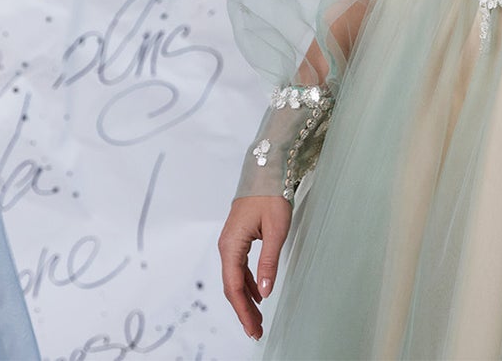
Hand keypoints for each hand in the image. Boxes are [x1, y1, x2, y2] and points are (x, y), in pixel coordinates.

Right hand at [218, 194, 292, 339]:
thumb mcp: (275, 230)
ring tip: (257, 319)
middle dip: (243, 310)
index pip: (233, 286)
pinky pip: (239, 268)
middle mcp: (226, 245)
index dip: (242, 310)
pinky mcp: (238, 239)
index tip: (252, 328)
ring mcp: (230, 242)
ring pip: (234, 279)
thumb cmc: (271, 196)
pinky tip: (258, 294)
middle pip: (231, 286)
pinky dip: (247, 284)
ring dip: (245, 300)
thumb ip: (268, 262)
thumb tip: (265, 290)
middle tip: (256, 331)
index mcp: (231, 245)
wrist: (265, 170)